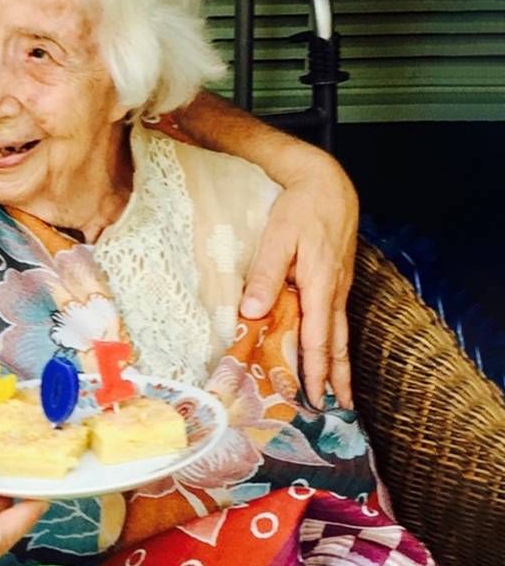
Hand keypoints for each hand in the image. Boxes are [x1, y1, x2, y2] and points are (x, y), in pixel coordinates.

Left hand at [241, 151, 357, 409]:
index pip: (316, 339)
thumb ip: (265, 274)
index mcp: (319, 286)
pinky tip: (329, 350)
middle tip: (336, 409)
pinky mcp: (336, 279)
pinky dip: (334, 341)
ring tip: (340, 391)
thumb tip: (253, 312)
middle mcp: (334, 292)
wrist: (327, 184)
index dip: (313, 370)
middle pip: (335, 343)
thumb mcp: (277, 237)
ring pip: (340, 333)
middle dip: (335, 377)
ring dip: (338, 363)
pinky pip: (337, 319)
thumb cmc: (300, 209)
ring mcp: (339, 287)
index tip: (312, 397)